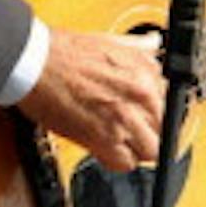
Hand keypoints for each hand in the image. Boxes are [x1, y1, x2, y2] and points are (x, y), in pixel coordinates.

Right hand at [16, 29, 163, 171]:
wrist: (35, 63)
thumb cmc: (64, 52)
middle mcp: (142, 95)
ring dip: (136, 149)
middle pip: (164, 129)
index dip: (154, 112)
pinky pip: (126, 164)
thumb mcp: (110, 42)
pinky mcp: (104, 140)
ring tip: (117, 142)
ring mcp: (125, 118)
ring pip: (151, 151)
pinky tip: (104, 149)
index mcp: (146, 71)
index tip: (144, 115)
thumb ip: (137, 50)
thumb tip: (153, 47)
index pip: (170, 103)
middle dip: (149, 132)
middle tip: (129, 131)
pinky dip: (116, 161)